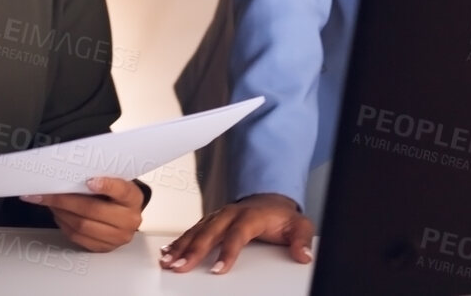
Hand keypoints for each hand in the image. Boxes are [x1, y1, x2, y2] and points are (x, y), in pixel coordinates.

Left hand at [22, 177, 142, 251]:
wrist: (125, 215)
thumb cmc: (116, 196)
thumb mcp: (115, 182)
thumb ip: (98, 179)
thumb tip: (68, 175)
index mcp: (132, 198)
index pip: (120, 190)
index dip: (105, 185)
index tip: (89, 181)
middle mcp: (128, 219)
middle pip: (92, 210)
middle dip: (64, 201)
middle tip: (46, 193)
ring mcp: (117, 237)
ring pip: (81, 225)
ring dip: (60, 213)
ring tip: (49, 203)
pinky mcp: (104, 248)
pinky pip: (78, 237)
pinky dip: (63, 225)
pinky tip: (58, 214)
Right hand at [160, 193, 313, 273]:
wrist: (270, 199)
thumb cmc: (282, 216)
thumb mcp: (299, 225)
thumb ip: (302, 239)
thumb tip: (303, 255)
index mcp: (251, 215)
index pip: (237, 234)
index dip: (227, 253)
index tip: (218, 270)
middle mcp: (231, 213)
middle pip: (210, 232)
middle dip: (193, 250)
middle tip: (180, 266)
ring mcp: (219, 216)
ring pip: (197, 230)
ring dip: (181, 246)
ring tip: (167, 261)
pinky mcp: (211, 220)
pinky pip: (192, 230)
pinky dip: (179, 241)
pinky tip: (167, 252)